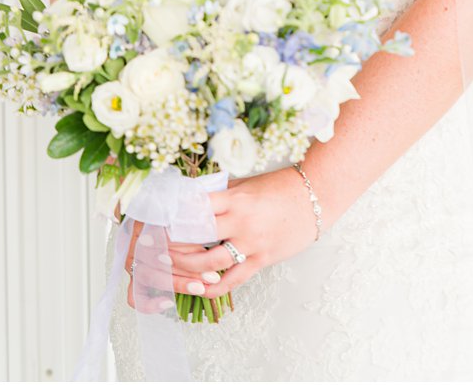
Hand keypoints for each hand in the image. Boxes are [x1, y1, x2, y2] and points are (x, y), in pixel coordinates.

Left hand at [160, 167, 319, 300]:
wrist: (318, 195)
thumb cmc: (283, 186)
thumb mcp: (248, 184)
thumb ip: (221, 194)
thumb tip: (190, 200)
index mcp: (235, 198)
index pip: (191, 209)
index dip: (169, 217)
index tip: (154, 223)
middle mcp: (240, 221)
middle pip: (193, 237)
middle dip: (170, 244)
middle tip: (153, 249)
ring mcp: (251, 243)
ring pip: (207, 263)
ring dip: (185, 268)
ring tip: (172, 268)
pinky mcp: (262, 259)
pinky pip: (232, 280)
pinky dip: (212, 288)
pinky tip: (199, 289)